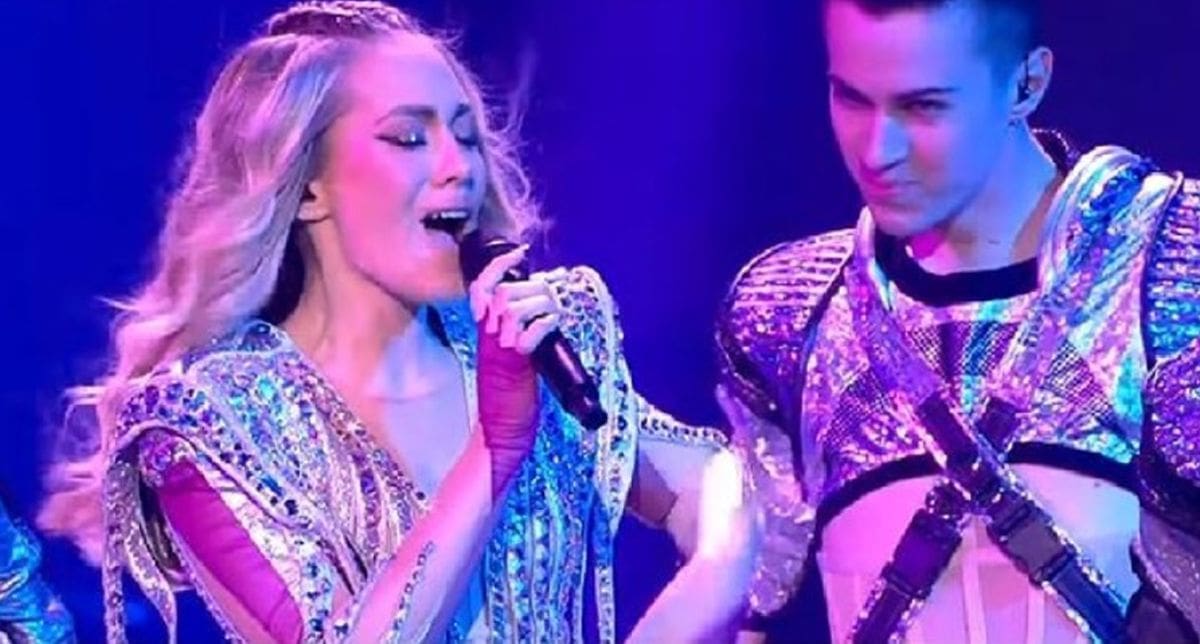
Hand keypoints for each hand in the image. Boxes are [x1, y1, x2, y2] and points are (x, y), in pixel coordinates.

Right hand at [468, 246, 562, 495]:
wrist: (499, 438)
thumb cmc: (510, 402)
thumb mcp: (512, 361)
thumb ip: (519, 337)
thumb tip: (541, 315)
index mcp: (487, 334)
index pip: (482, 288)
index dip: (496, 266)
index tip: (517, 252)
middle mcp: (489, 339)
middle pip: (504, 292)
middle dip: (534, 287)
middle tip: (552, 299)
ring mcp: (498, 353)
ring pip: (513, 307)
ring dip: (541, 306)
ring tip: (554, 317)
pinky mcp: (512, 370)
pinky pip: (525, 336)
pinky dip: (543, 326)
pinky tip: (552, 330)